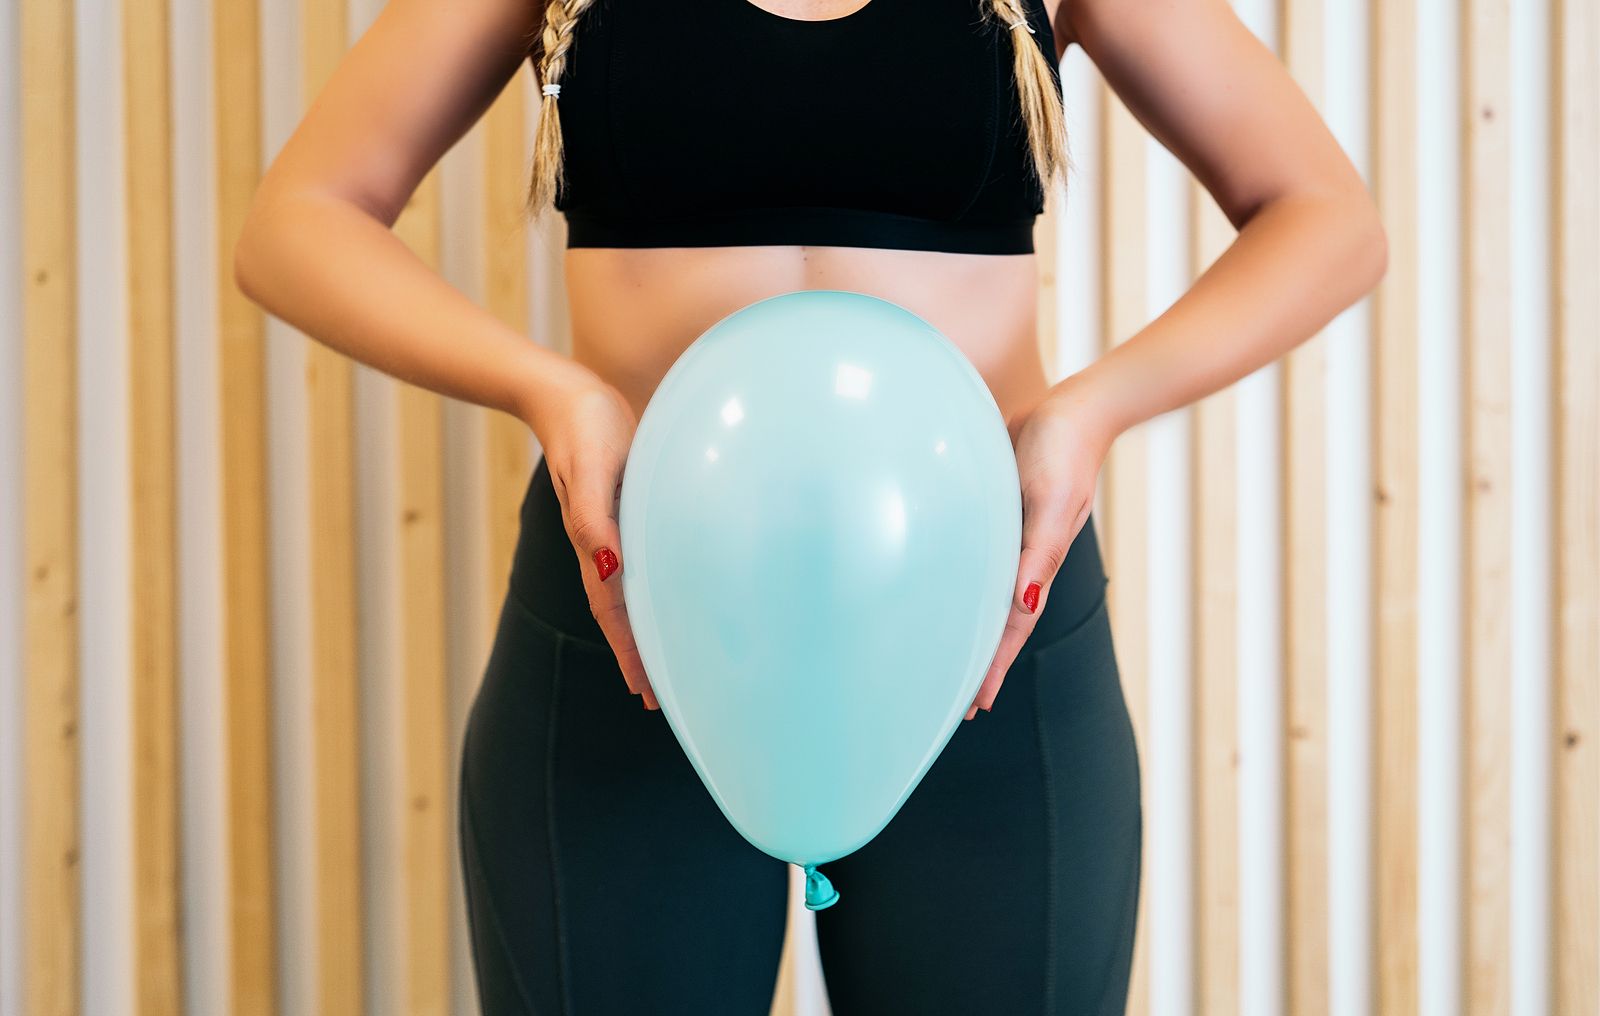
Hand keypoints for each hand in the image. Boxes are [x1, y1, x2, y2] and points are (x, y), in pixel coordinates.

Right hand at [523, 361, 659, 709]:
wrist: (563, 393)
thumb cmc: (584, 424)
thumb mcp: (592, 468)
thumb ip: (596, 517)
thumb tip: (610, 567)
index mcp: (598, 541)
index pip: (616, 611)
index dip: (631, 652)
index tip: (646, 694)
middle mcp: (602, 542)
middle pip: (619, 612)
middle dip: (635, 655)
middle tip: (655, 699)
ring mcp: (608, 528)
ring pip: (624, 592)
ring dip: (638, 629)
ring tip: (654, 662)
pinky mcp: (618, 508)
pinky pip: (631, 563)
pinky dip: (641, 591)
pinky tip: (655, 594)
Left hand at [965, 376, 1118, 719]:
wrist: (1078, 405)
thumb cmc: (1064, 449)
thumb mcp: (1049, 503)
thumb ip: (1038, 554)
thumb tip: (1024, 604)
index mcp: (1035, 562)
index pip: (1010, 627)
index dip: (993, 667)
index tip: (974, 708)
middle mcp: (1024, 555)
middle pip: (999, 619)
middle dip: (983, 660)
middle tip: (959, 702)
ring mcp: (1013, 533)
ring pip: (990, 591)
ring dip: (977, 625)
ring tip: (958, 655)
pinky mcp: (1001, 508)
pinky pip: (983, 557)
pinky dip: (970, 581)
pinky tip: (956, 584)